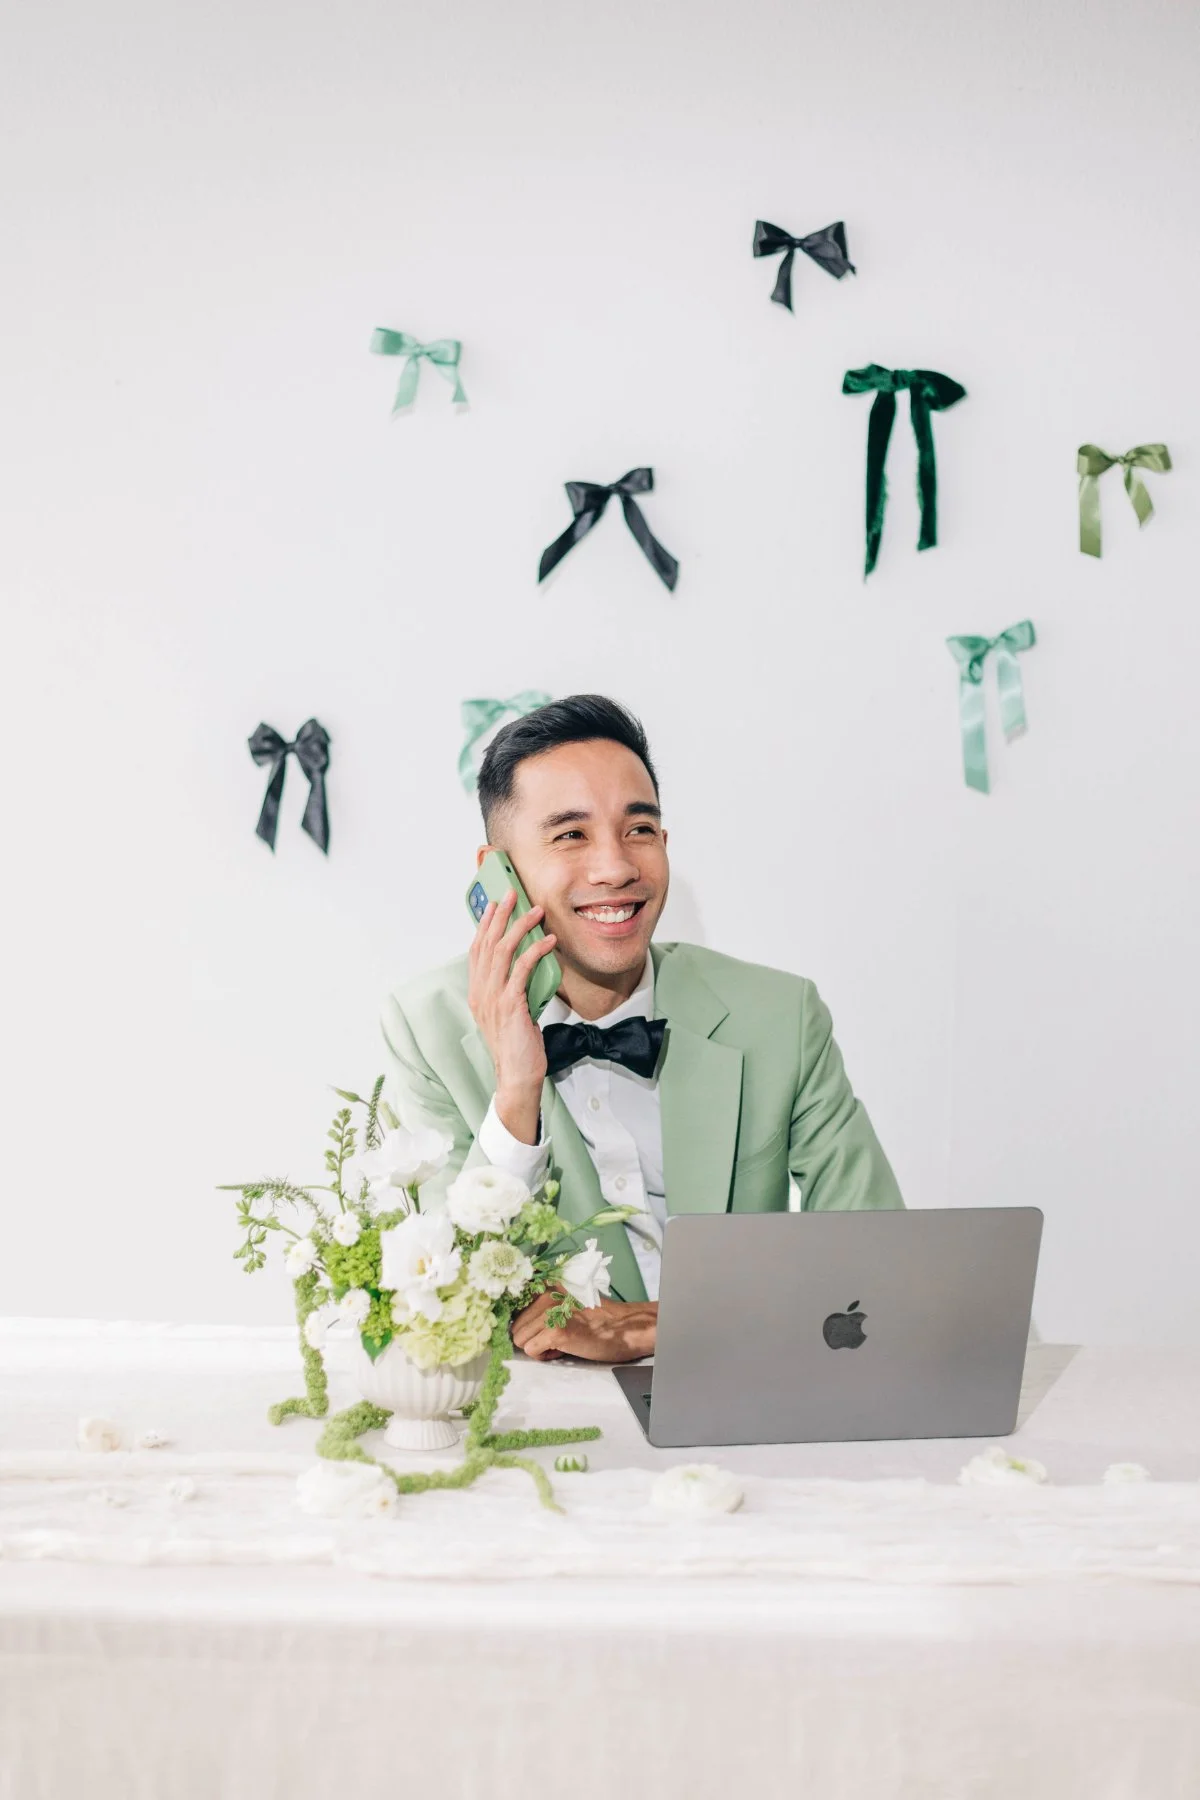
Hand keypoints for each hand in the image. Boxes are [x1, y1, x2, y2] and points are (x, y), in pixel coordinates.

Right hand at [467, 886, 557, 1145]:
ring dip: (520, 927)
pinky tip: (548, 941)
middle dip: (500, 915)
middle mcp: (480, 992)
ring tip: (536, 911)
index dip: (484, 925)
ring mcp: (493, 999)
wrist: (517, 1076)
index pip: (477, 950)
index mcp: (477, 992)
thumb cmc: (517, 1045)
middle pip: (487, 944)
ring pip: (503, 952)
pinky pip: (522, 970)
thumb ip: (511, 989)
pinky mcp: (510, 1006)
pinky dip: (535, 951)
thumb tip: (526, 965)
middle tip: (513, 894)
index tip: (494, 904)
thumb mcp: (509, 1012)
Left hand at [512, 1291, 657, 1363]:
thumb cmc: (598, 1321)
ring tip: (562, 1343)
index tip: (538, 1330)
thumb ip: (542, 1308)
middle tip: (557, 1338)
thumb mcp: (566, 1304)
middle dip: (533, 1338)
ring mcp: (550, 1312)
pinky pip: (532, 1351)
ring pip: (520, 1340)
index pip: (514, 1309)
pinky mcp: (556, 1331)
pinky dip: (545, 1356)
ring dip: (539, 1347)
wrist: (625, 1328)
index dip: (525, 1325)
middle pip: (515, 1328)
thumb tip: (515, 1325)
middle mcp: (545, 1294)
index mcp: (546, 1286)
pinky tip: (564, 1349)